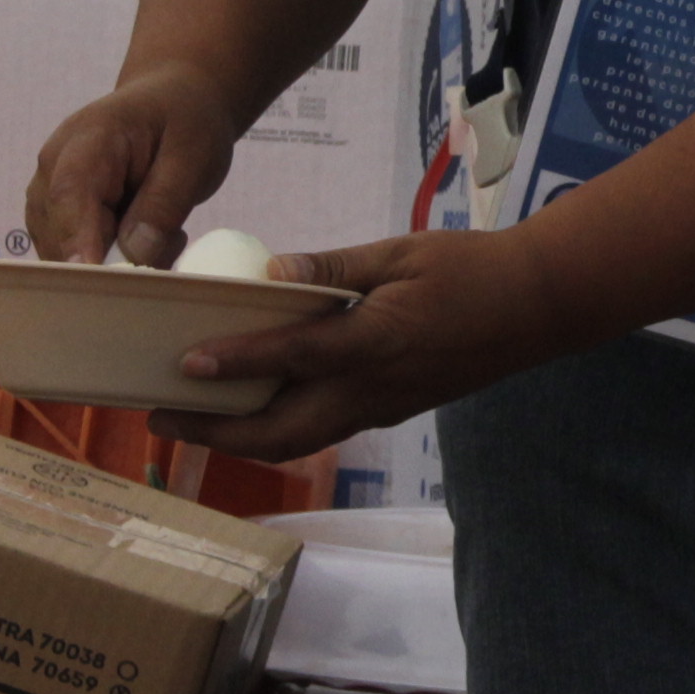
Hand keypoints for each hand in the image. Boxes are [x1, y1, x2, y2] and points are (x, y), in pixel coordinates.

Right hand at [26, 65, 240, 266]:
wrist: (174, 101)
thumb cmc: (185, 122)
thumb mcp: (193, 156)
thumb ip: (164, 204)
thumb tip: (135, 254)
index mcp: (87, 140)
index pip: (69, 195)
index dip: (77, 240)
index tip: (94, 276)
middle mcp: (54, 167)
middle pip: (58, 232)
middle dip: (106, 260)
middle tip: (172, 241)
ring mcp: (51, 192)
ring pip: (64, 252)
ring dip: (114, 261)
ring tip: (168, 231)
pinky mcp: (60, 215)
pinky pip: (76, 253)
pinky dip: (113, 258)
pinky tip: (151, 235)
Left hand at [151, 229, 580, 462]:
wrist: (535, 308)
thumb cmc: (469, 269)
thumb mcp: (400, 251)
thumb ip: (333, 268)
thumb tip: (272, 271)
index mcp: (376, 342)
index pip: (294, 358)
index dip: (237, 364)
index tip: (185, 365)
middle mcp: (373, 388)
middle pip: (282, 432)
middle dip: (216, 433)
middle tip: (160, 417)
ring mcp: (381, 408)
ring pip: (298, 442)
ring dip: (239, 441)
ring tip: (189, 422)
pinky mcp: (389, 411)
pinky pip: (321, 432)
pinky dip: (275, 432)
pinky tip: (247, 412)